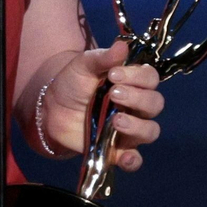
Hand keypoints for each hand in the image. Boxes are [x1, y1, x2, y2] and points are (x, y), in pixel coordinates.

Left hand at [41, 39, 164, 171]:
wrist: (51, 108)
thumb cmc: (73, 82)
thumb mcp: (83, 65)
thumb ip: (102, 58)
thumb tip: (122, 45)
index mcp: (133, 83)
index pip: (151, 78)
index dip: (138, 77)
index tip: (114, 74)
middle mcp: (137, 106)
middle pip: (154, 104)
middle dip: (137, 98)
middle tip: (113, 94)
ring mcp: (129, 130)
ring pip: (150, 131)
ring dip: (137, 126)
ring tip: (115, 121)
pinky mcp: (117, 151)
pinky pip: (134, 160)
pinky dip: (133, 161)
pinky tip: (124, 157)